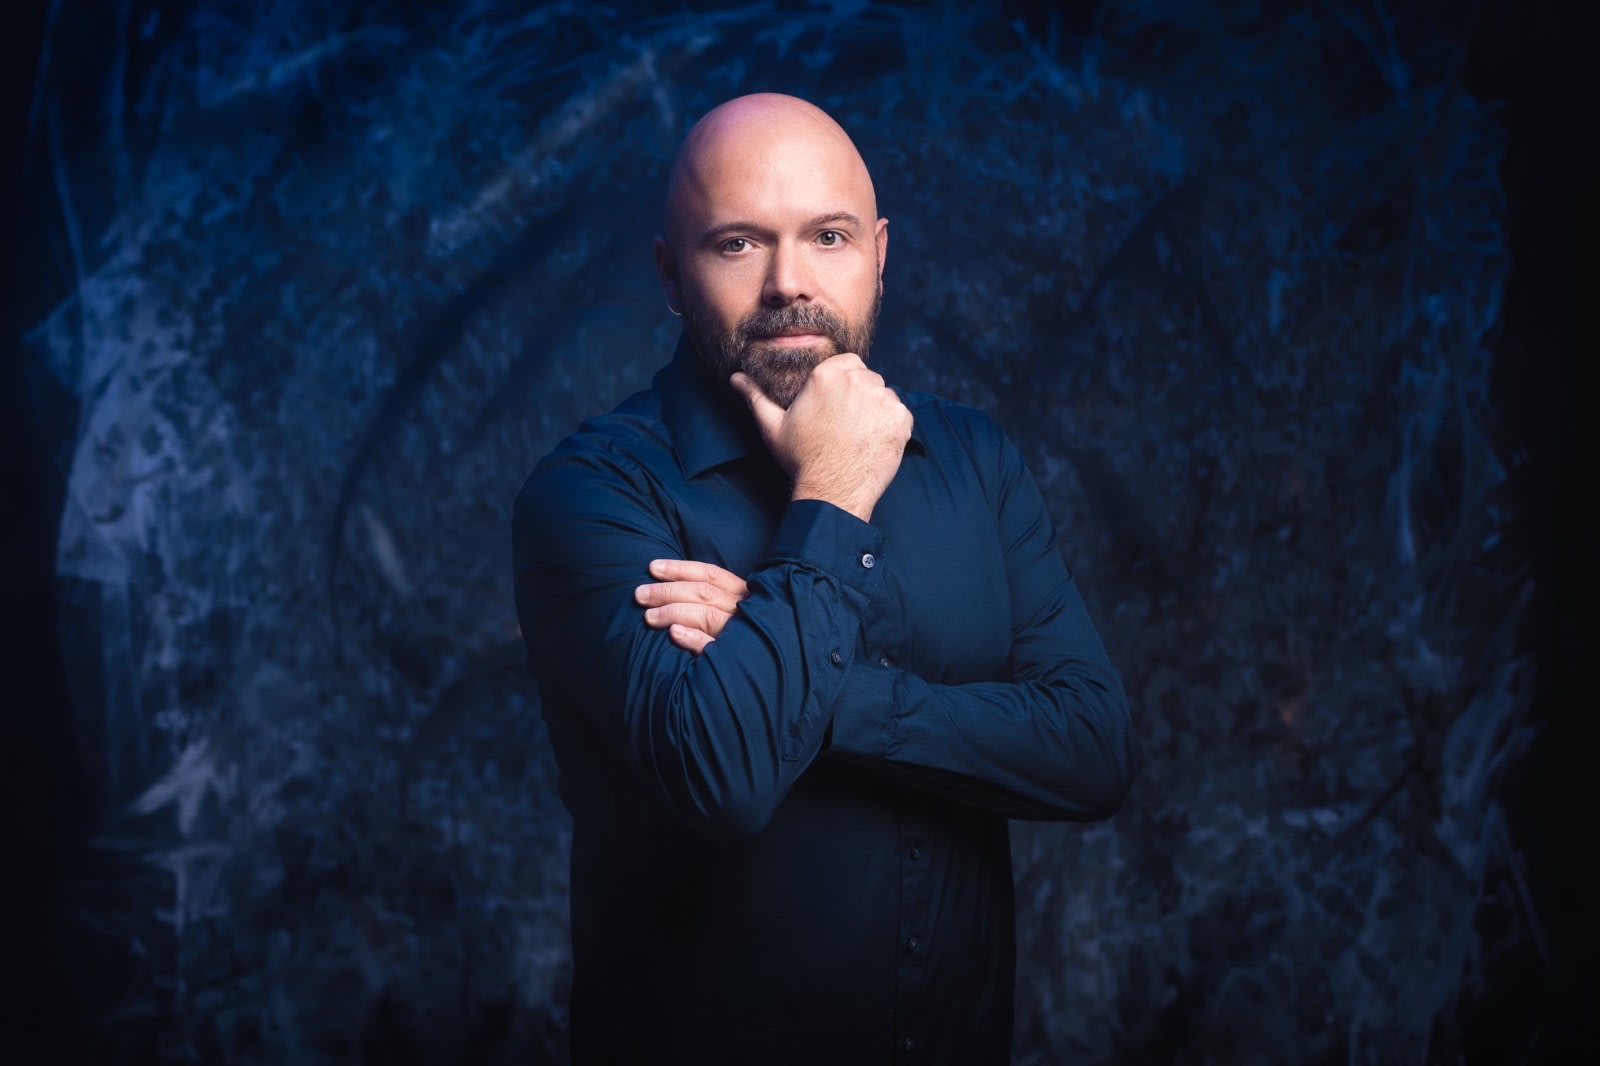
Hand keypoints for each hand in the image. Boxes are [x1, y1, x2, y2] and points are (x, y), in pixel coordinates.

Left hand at [635, 558, 749, 654]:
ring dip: (675, 612)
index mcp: (745, 595)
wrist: (763, 673)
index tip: (653, 567)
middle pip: (704, 593)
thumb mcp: (735, 610)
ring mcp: (744, 635)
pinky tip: (675, 634)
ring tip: (650, 616)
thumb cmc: (743, 636)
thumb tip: (670, 584)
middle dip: (668, 591)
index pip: (711, 575)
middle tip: (640, 594)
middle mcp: (745, 611)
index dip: (680, 569)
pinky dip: (695, 638)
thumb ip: (711, 598)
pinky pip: (714, 647)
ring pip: (707, 615)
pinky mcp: (738, 660)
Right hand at [730, 353, 911, 522]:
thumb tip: (736, 378)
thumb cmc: (801, 459)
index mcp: (827, 374)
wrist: (832, 491)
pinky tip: (873, 442)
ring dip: (876, 410)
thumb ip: (756, 397)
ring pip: (885, 394)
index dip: (843, 384)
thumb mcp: (773, 426)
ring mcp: (883, 399)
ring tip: (859, 435)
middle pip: (867, 378)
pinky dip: (891, 425)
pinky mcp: (901, 419)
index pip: (847, 363)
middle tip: (847, 424)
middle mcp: (858, 380)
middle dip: (860, 396)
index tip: (837, 406)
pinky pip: (901, 413)